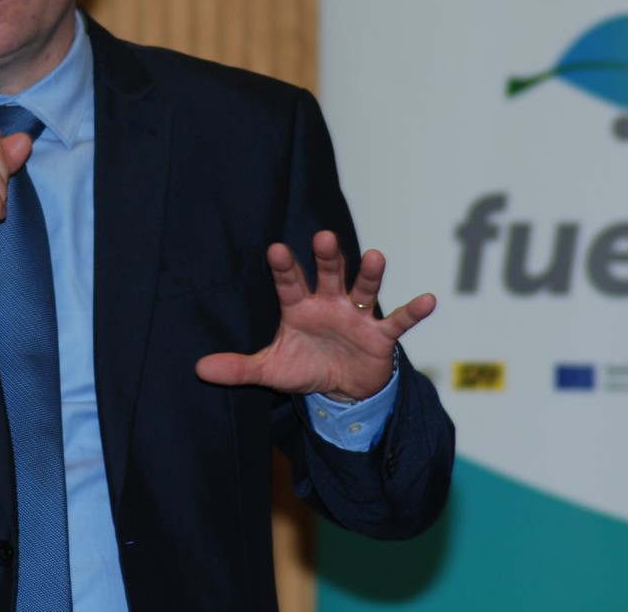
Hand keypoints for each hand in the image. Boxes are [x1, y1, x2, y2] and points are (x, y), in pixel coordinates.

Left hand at [195, 232, 435, 399]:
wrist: (343, 391)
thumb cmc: (306, 368)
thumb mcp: (271, 371)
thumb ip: (238, 368)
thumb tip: (199, 369)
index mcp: (299, 307)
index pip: (289, 283)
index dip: (284, 267)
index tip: (276, 250)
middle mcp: (329, 303)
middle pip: (329, 274)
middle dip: (328, 257)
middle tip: (324, 236)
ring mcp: (357, 317)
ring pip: (364, 289)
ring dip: (370, 274)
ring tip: (375, 256)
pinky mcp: (381, 336)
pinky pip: (398, 321)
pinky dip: (413, 311)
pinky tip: (428, 299)